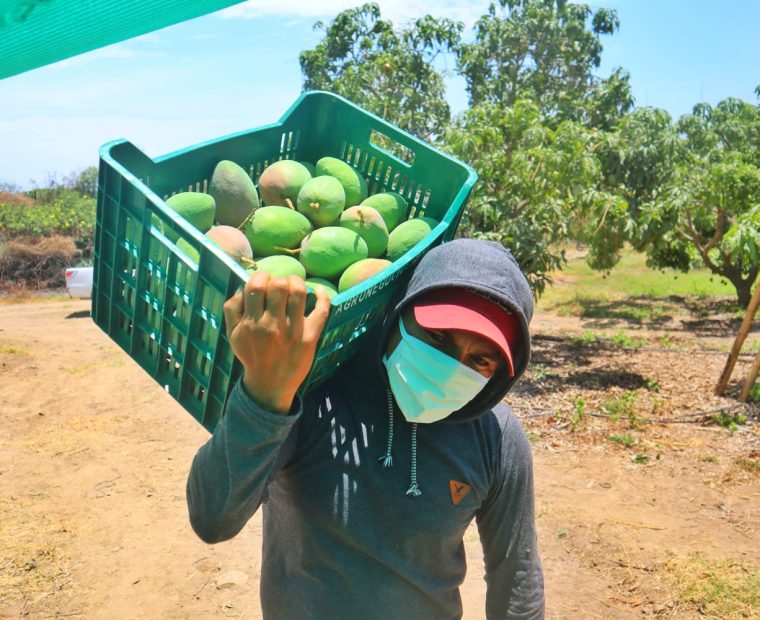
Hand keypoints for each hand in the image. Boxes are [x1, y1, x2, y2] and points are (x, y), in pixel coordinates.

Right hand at [223, 271, 330, 413]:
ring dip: (297, 282)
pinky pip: (321, 311)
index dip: (260, 277)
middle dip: (278, 279)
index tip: (263, 282)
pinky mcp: (310, 337)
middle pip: (279, 286)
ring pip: (299, 293)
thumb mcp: (233, 334)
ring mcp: (293, 331)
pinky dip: (323, 296)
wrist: (270, 384)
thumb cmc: (252, 354)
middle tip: (278, 286)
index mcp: (251, 323)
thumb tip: (243, 286)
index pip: (256, 286)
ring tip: (293, 286)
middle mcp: (272, 326)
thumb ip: (232, 308)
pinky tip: (319, 292)